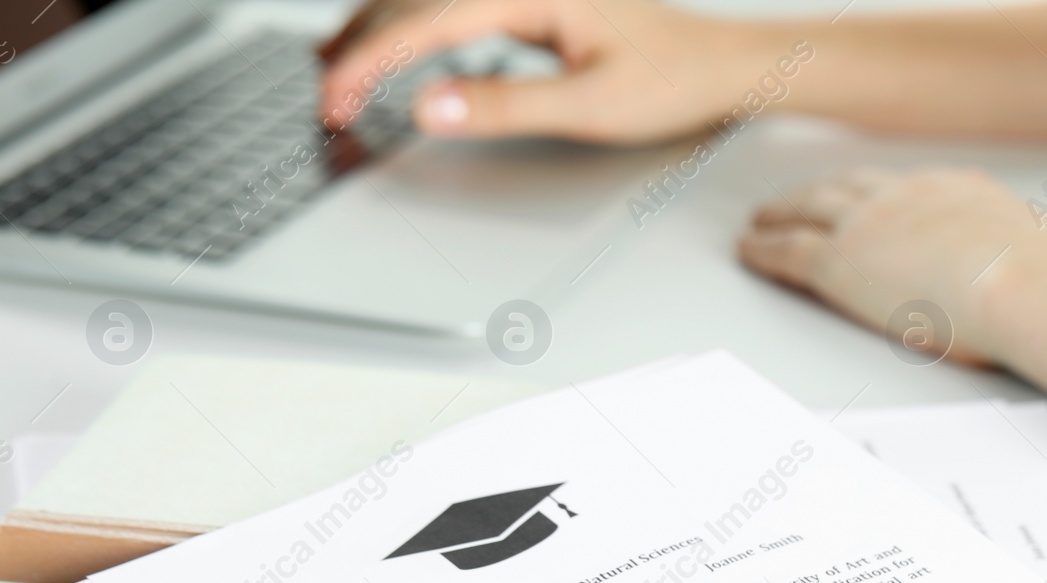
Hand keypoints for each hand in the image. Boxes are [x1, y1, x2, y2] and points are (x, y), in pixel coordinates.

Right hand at [320, 0, 768, 141]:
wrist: (720, 64)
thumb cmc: (673, 81)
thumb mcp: (592, 107)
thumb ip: (507, 105)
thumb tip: (429, 107)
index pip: (429, 21)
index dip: (373, 63)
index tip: (337, 100)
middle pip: (416, 1)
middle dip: (361, 49)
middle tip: (325, 103)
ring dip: (376, 32)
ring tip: (332, 71)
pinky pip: (452, 5)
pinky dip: (412, 27)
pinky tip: (391, 48)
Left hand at [740, 166, 1046, 513]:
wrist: (1026, 285)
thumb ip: (1045, 275)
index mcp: (960, 195)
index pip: (906, 192)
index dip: (875, 197)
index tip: (863, 202)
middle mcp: (908, 198)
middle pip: (848, 190)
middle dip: (817, 196)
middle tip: (791, 203)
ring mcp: (870, 225)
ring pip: (807, 210)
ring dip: (779, 215)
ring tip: (759, 225)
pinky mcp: (841, 260)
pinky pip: (788, 250)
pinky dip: (764, 248)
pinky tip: (750, 251)